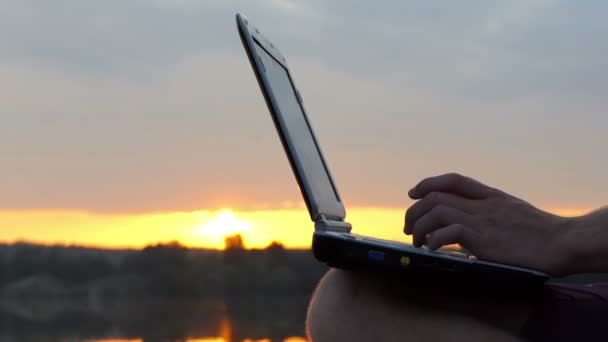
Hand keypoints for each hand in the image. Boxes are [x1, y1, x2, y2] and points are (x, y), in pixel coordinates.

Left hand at [404, 173, 572, 275]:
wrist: (563, 242)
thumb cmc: (541, 234)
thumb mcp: (513, 214)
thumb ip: (489, 218)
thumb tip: (465, 237)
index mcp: (491, 196)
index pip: (454, 180)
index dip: (429, 183)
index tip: (414, 192)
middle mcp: (483, 204)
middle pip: (436, 196)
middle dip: (415, 210)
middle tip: (410, 228)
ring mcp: (482, 219)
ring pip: (436, 210)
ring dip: (419, 226)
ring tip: (417, 242)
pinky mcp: (483, 238)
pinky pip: (447, 231)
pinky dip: (433, 239)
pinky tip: (432, 248)